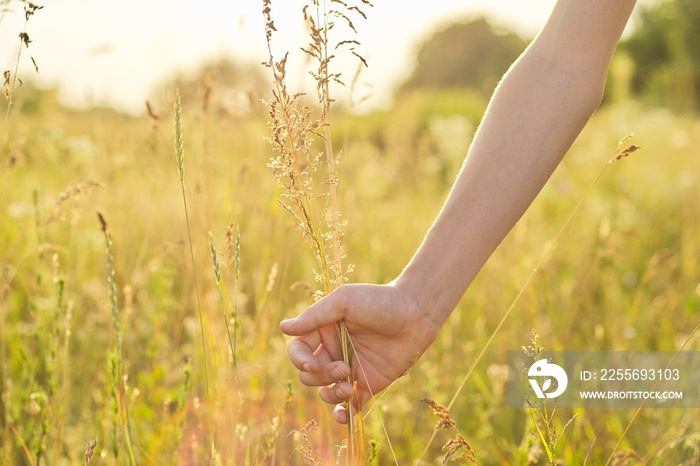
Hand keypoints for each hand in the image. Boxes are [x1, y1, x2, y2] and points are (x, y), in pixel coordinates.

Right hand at [280, 282, 439, 423]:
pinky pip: (349, 405)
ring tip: (350, 385)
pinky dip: (343, 414)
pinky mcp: (367, 384)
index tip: (313, 362)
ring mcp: (349, 369)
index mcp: (323, 330)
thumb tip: (283, 328)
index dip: (299, 359)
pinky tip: (345, 416)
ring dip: (331, 394)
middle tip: (344, 368)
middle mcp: (332, 351)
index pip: (297, 350)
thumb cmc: (379, 300)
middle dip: (320, 376)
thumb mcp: (344, 301)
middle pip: (308, 374)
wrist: (415, 313)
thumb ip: (315, 316)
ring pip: (325, 392)